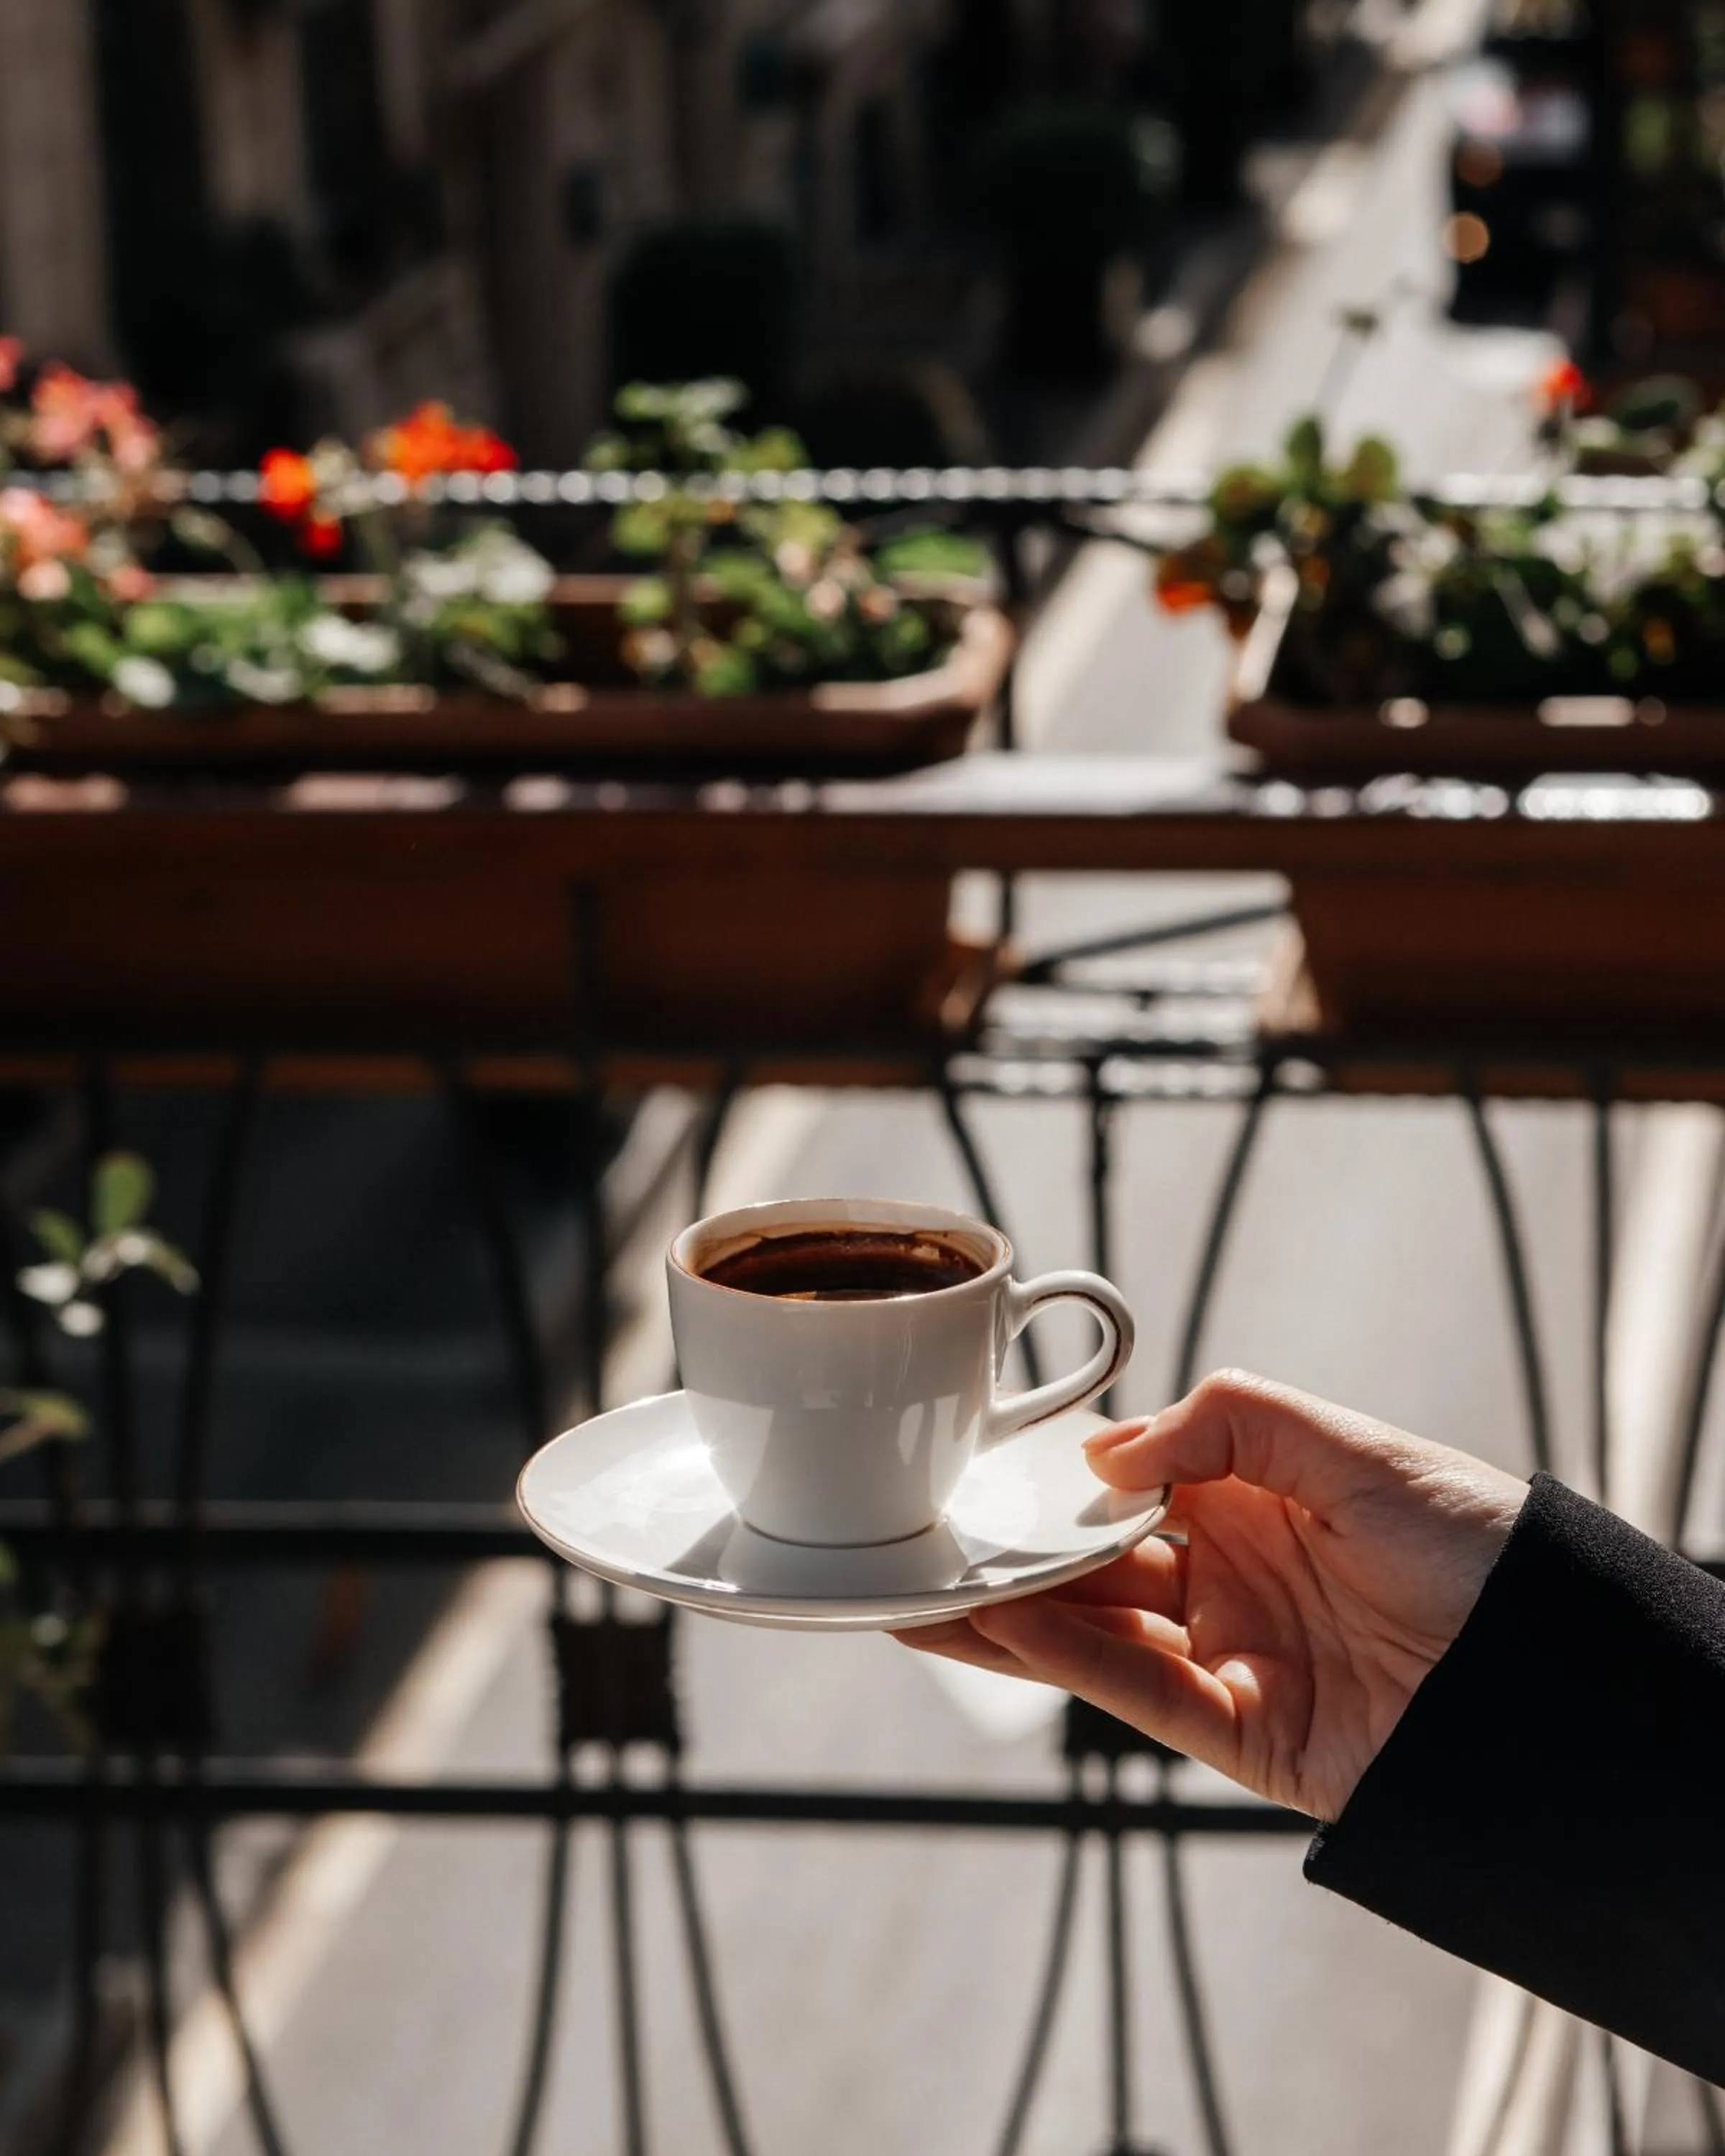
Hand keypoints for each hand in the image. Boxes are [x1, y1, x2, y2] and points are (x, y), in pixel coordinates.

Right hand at [899, 1371, 1527, 1820]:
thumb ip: (1228, 1423)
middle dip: (1008, 1554)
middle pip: (1095, 1564)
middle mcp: (1233, 1576)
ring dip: (1005, 1616)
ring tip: (914, 1592)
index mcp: (1256, 1500)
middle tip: (917, 1537)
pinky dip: (1065, 1662)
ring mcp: (1233, 1654)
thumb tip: (1109, 1451)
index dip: (1058, 1479)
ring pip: (1094, 1632)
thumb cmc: (1471, 1541)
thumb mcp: (1351, 1447)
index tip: (980, 1466)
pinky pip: (1136, 1692)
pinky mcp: (1243, 1734)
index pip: (1130, 1484)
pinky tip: (1000, 1627)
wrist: (1549, 1672)